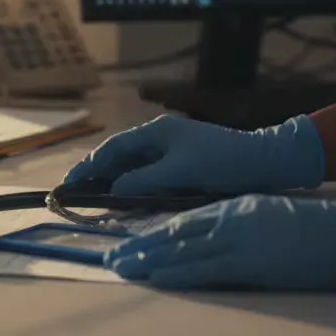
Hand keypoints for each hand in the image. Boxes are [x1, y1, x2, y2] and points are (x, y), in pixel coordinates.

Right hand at [64, 114, 325, 195]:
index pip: (113, 149)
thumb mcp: (178, 172)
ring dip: (114, 183)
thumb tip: (115, 190)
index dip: (88, 166)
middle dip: (96, 176)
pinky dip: (134, 188)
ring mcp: (173, 152)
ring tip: (93, 202)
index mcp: (157, 132)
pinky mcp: (185, 167)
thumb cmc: (223, 161)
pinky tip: (126, 203)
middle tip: (73, 196)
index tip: (68, 185)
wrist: (267, 161)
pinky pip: (150, 177)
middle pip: (120, 158)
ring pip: (134, 168)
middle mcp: (161, 138)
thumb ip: (142, 181)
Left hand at [105, 180, 335, 290]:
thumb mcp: (273, 216)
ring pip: (182, 250)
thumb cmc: (321, 228)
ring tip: (122, 267)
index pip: (188, 220)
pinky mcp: (250, 260)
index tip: (134, 240)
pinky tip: (155, 277)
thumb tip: (218, 239)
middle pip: (177, 233)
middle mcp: (232, 218)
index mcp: (238, 207)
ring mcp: (240, 239)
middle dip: (143, 245)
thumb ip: (243, 223)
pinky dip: (175, 272)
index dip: (158, 232)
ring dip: (149, 259)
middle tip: (114, 256)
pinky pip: (203, 269)